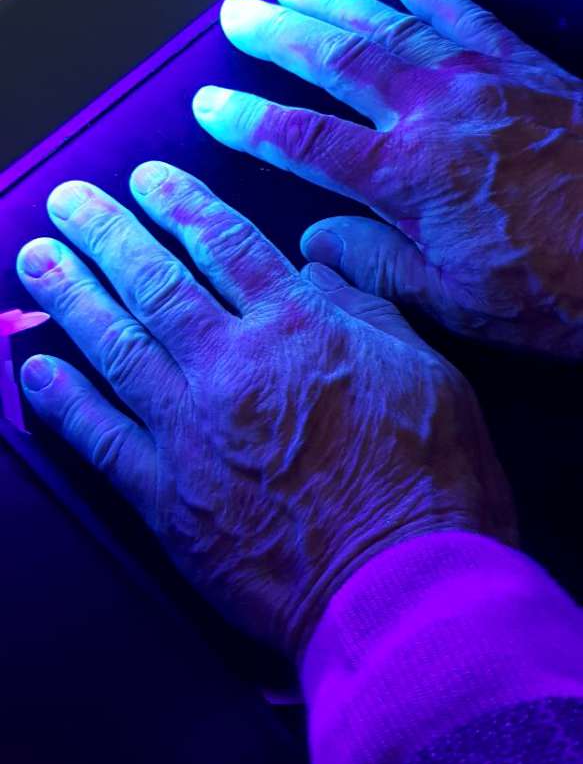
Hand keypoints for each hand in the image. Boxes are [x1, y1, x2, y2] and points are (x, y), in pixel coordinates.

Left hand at [17, 165, 512, 657]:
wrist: (403, 587)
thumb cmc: (430, 477)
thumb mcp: (424, 368)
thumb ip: (361, 309)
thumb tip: (312, 269)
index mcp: (295, 327)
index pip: (225, 244)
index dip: (180, 204)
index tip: (145, 176)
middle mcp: (230, 365)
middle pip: (155, 282)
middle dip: (105, 233)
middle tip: (68, 200)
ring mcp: (190, 432)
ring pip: (116, 346)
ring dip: (71, 296)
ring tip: (37, 257)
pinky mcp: (168, 499)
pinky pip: (102, 439)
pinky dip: (65, 402)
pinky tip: (38, 369)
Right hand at [193, 0, 582, 357]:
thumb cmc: (560, 287)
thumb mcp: (459, 299)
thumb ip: (378, 266)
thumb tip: (317, 244)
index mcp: (407, 176)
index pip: (305, 140)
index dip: (250, 120)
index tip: (210, 103)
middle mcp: (435, 114)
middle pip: (338, 62)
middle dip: (278, 34)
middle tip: (236, 10)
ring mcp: (483, 83)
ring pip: (392, 29)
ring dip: (337, 2)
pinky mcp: (530, 71)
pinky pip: (472, 19)